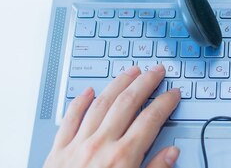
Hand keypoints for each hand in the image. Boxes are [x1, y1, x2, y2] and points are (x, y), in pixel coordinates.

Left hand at [44, 64, 180, 167]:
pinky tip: (89, 92)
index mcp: (123, 158)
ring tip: (131, 72)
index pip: (151, 120)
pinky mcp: (57, 152)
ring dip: (118, 84)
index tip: (173, 94)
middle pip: (127, 103)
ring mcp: (77, 145)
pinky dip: (80, 102)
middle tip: (156, 71)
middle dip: (145, 83)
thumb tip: (171, 154)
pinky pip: (70, 118)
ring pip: (101, 103)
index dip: (165, 103)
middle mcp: (100, 145)